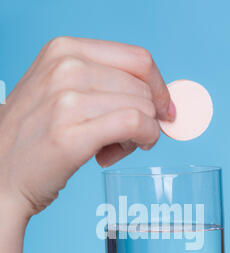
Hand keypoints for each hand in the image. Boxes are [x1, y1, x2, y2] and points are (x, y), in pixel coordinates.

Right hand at [0, 37, 174, 218]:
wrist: (0, 177)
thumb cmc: (32, 140)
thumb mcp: (58, 92)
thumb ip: (101, 86)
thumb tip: (155, 98)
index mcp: (63, 50)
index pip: (137, 59)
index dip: (158, 87)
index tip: (164, 109)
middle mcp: (65, 67)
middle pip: (142, 86)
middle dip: (147, 115)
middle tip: (128, 139)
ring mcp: (66, 100)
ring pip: (142, 107)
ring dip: (141, 133)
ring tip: (114, 149)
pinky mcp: (72, 134)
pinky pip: (135, 125)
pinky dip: (145, 139)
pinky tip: (121, 152)